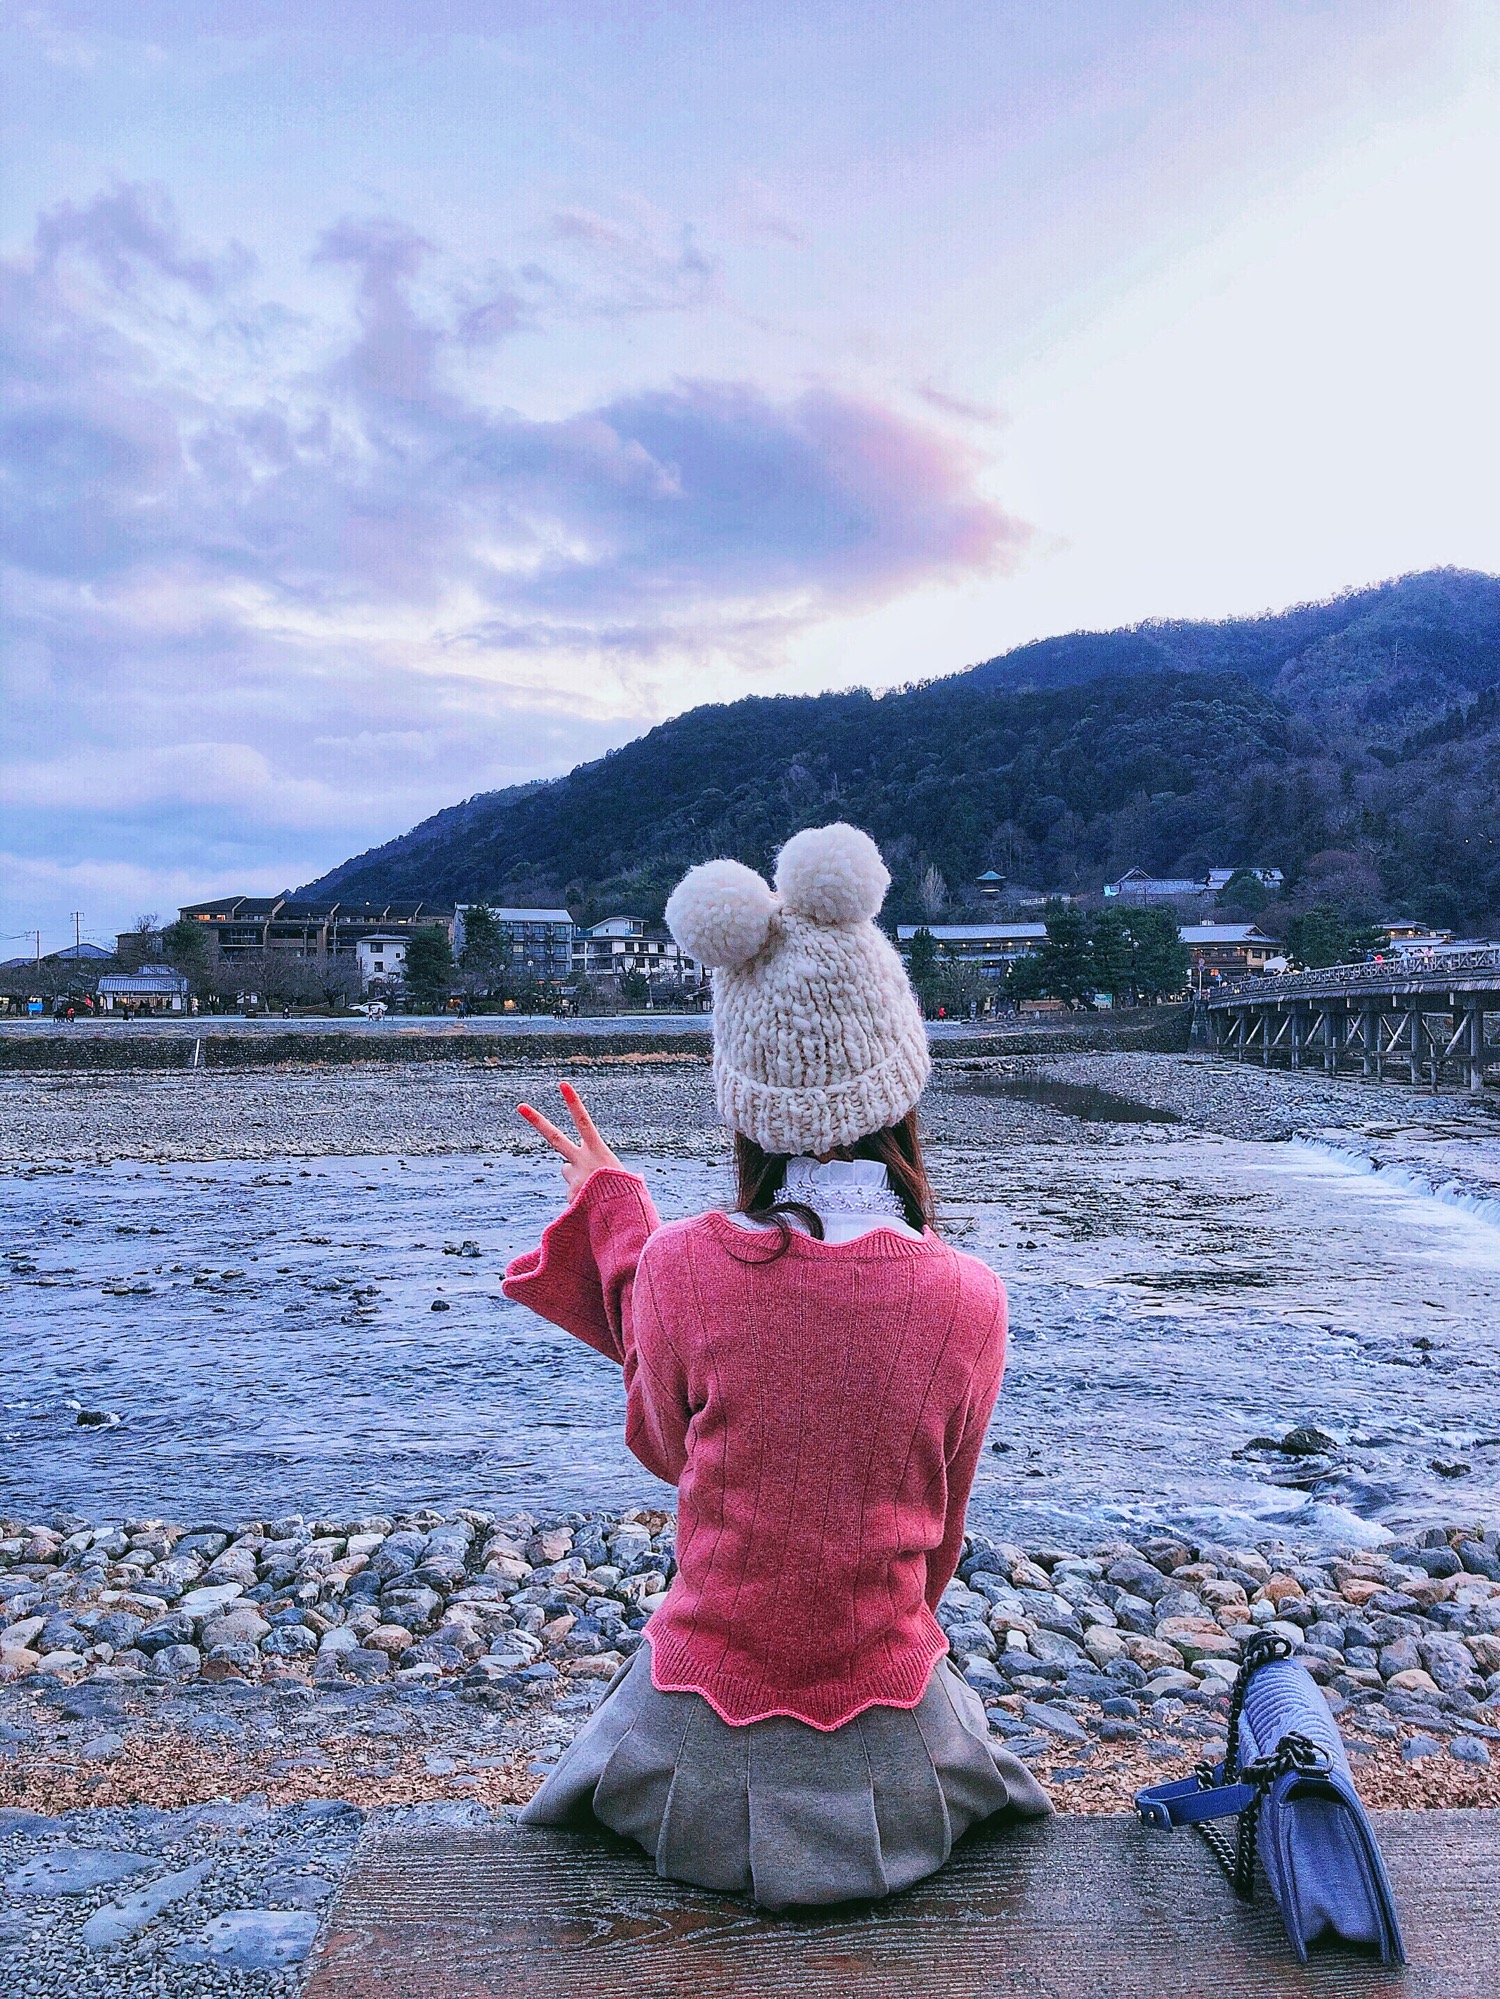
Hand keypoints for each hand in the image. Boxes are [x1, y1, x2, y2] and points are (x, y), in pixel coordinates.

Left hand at [516, 1082, 623, 1198]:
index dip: (573, 1102)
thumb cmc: (629, 1194)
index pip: (583, 1121)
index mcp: (598, 1150)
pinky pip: (573, 1194)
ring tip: (594, 1190)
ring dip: (576, 1177)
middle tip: (520, 1106)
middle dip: (536, 1120)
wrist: (624, 1217)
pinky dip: (581, 1199)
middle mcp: (581, 1160)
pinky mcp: (569, 1195)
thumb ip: (614, 1171)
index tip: (562, 1084)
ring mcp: (572, 1177)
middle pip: (554, 1137)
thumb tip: (618, 1176)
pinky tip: (592, 1205)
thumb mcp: (625, 1177)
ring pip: (567, 1170)